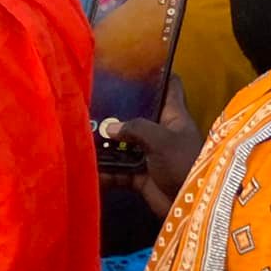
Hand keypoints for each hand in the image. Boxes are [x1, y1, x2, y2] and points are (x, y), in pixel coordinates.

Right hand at [99, 76, 203, 218]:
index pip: (170, 88)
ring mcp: (151, 155)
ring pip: (125, 146)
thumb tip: (111, 126)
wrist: (190, 205)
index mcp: (175, 117)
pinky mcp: (142, 177)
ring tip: (80, 140)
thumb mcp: (163, 140)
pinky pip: (120, 171)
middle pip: (139, 117)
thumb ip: (137, 129)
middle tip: (90, 106)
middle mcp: (163, 132)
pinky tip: (86, 172)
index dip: (157, 75)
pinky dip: (105, 173)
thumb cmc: (184, 163)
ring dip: (107, 146)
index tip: (135, 65)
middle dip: (118, 114)